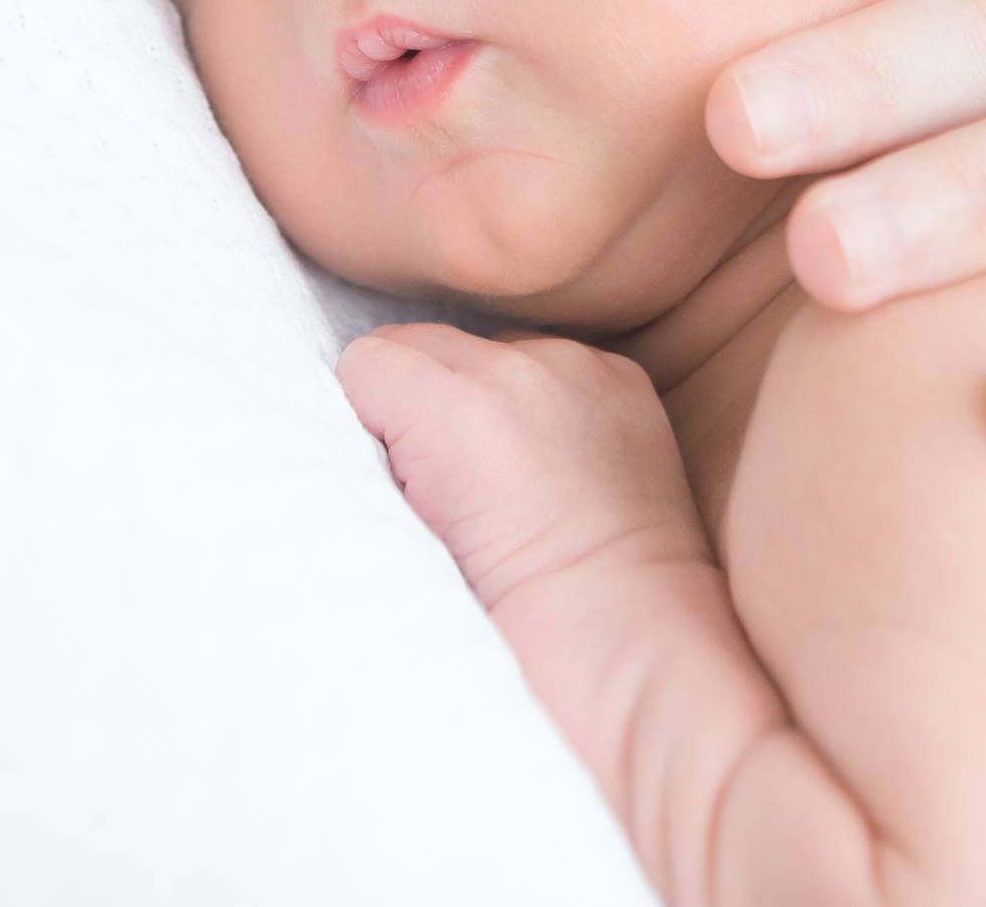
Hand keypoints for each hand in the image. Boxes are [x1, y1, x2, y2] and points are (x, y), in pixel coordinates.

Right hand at [337, 323, 709, 614]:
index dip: (369, 422)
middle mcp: (520, 370)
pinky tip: (555, 463)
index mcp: (455, 411)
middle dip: (420, 400)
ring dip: (482, 394)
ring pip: (486, 349)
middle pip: (419, 341)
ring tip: (505, 476)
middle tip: (446, 484)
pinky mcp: (620, 376)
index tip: (398, 480)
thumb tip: (370, 416)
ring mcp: (578, 367)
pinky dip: (541, 399)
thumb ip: (376, 453)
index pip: (365, 359)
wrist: (620, 644)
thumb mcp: (401, 535)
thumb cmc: (501, 620)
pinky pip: (550, 361)